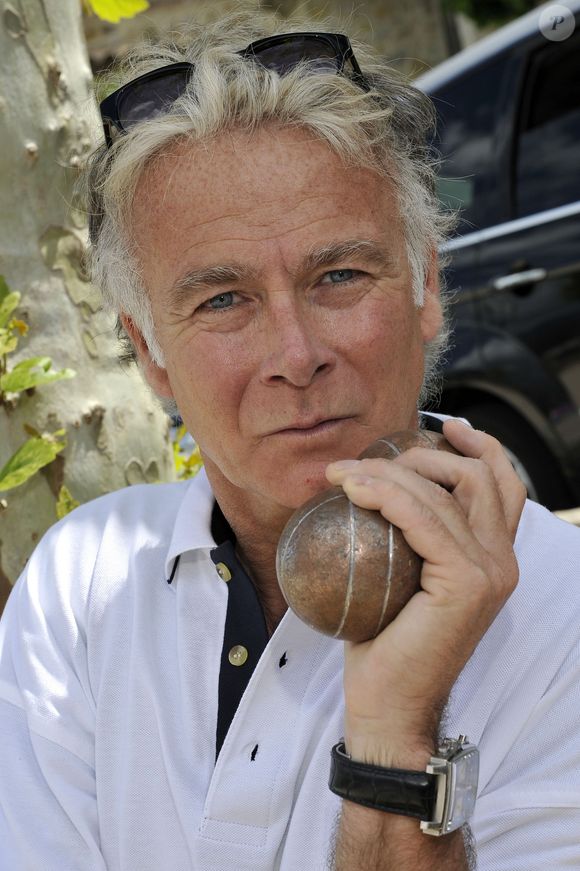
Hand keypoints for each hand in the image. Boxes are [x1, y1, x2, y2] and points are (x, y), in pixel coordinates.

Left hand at [325, 420, 526, 766]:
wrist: (388, 704)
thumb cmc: (384, 642)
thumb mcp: (401, 577)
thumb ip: (411, 537)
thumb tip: (376, 486)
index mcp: (495, 557)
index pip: (501, 484)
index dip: (479, 445)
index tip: (442, 427)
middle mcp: (503, 560)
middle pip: (476, 476)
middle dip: (418, 455)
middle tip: (364, 460)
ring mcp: (490, 571)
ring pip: (446, 491)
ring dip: (388, 471)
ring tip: (341, 473)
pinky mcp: (468, 582)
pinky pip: (423, 518)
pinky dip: (386, 494)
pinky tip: (350, 490)